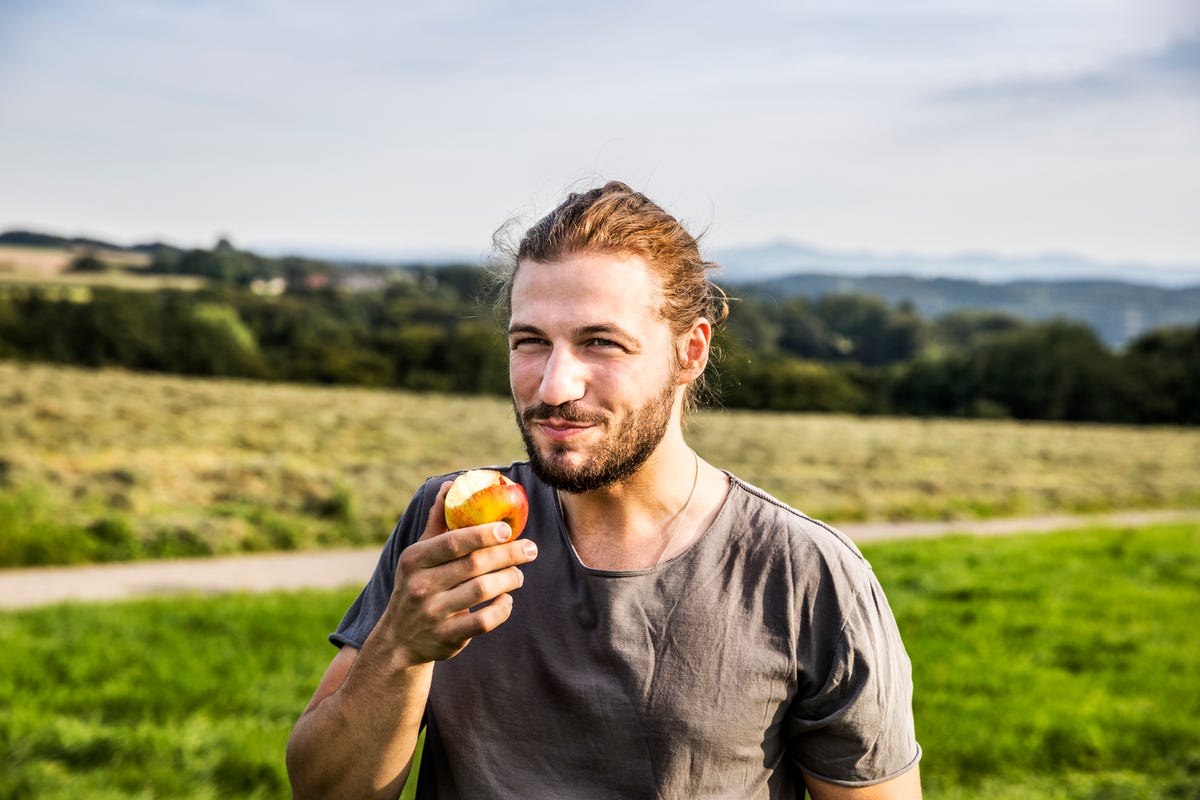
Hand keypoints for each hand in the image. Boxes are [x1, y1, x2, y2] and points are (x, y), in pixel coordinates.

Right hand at [383, 481, 537, 664]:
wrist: (398, 639)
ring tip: (519, 574)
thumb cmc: (416, 585)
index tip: (508, 529)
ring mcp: (432, 613)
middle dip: (508, 554)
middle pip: (474, 565)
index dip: (483, 534)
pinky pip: (483, 622)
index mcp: (415, 559)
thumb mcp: (419, 554)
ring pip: (481, 591)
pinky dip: (501, 609)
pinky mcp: (446, 637)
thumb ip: (437, 521)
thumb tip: (451, 485)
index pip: (453, 542)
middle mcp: (420, 585)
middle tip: (530, 549)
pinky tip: (507, 600)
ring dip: (508, 579)